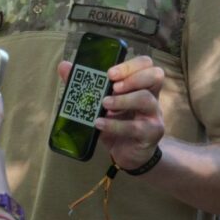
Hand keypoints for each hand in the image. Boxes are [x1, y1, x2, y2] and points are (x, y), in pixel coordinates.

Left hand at [57, 55, 164, 171]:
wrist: (127, 154)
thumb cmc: (116, 124)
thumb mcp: (100, 104)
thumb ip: (85, 84)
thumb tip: (64, 66)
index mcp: (141, 85)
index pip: (146, 64)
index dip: (130, 65)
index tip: (109, 73)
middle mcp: (152, 96)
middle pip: (155, 75)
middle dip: (132, 77)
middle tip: (112, 85)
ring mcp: (154, 115)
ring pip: (145, 99)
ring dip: (122, 100)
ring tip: (104, 104)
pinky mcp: (151, 134)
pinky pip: (135, 127)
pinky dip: (115, 124)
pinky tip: (99, 124)